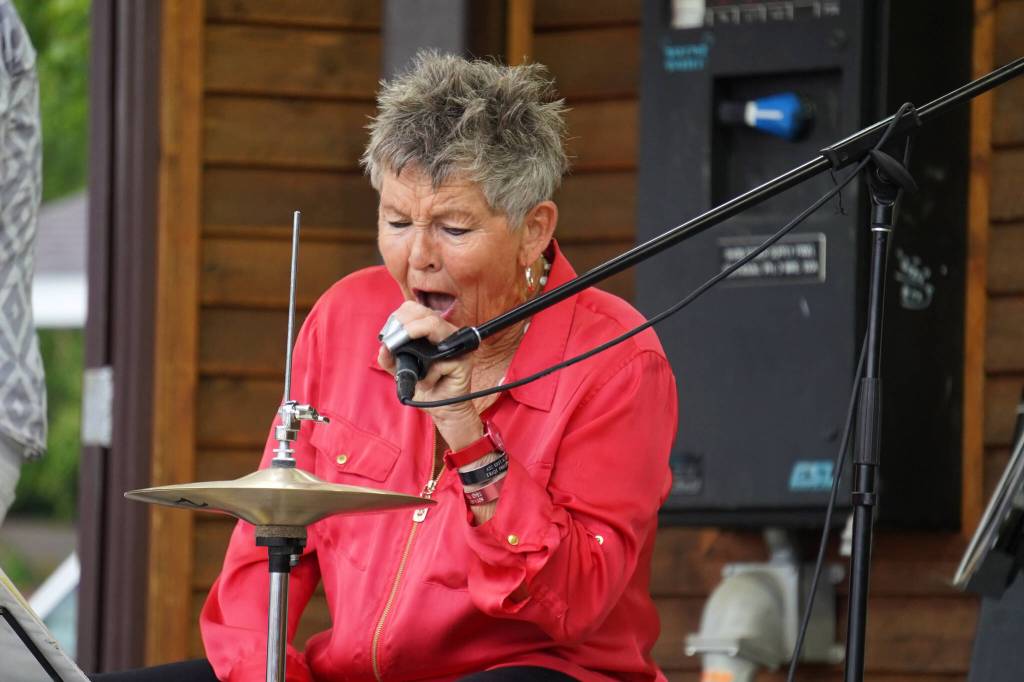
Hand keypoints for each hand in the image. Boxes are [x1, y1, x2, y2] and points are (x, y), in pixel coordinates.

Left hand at [377, 301, 482, 448]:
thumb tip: (383, 347)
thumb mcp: (400, 371)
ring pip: (436, 326)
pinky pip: (441, 359)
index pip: (416, 309)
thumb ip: (390, 358)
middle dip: (406, 326)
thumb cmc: (424, 386)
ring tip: (409, 358)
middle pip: (427, 314)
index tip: (389, 333)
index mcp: (432, 330)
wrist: (440, 408)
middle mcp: (447, 333)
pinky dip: (429, 373)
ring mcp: (457, 346)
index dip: (401, 316)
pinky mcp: (464, 361)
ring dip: (416, 341)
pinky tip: (427, 382)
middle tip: (394, 342)